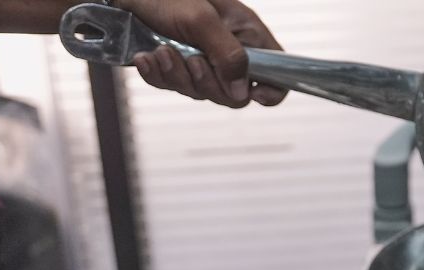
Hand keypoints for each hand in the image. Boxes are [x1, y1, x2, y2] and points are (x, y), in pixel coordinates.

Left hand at [116, 0, 286, 107]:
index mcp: (247, 35)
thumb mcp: (201, 20)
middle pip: (235, 95)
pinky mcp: (177, 68)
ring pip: (201, 93)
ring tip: (161, 51)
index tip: (254, 93)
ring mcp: (203, 62)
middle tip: (191, 60)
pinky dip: (158, 76)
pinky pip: (173, 87)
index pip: (277, 74)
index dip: (272, 89)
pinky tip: (147, 58)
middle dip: (208, 83)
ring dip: (177, 76)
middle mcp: (229, 52)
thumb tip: (241, 93)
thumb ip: (227, 55)